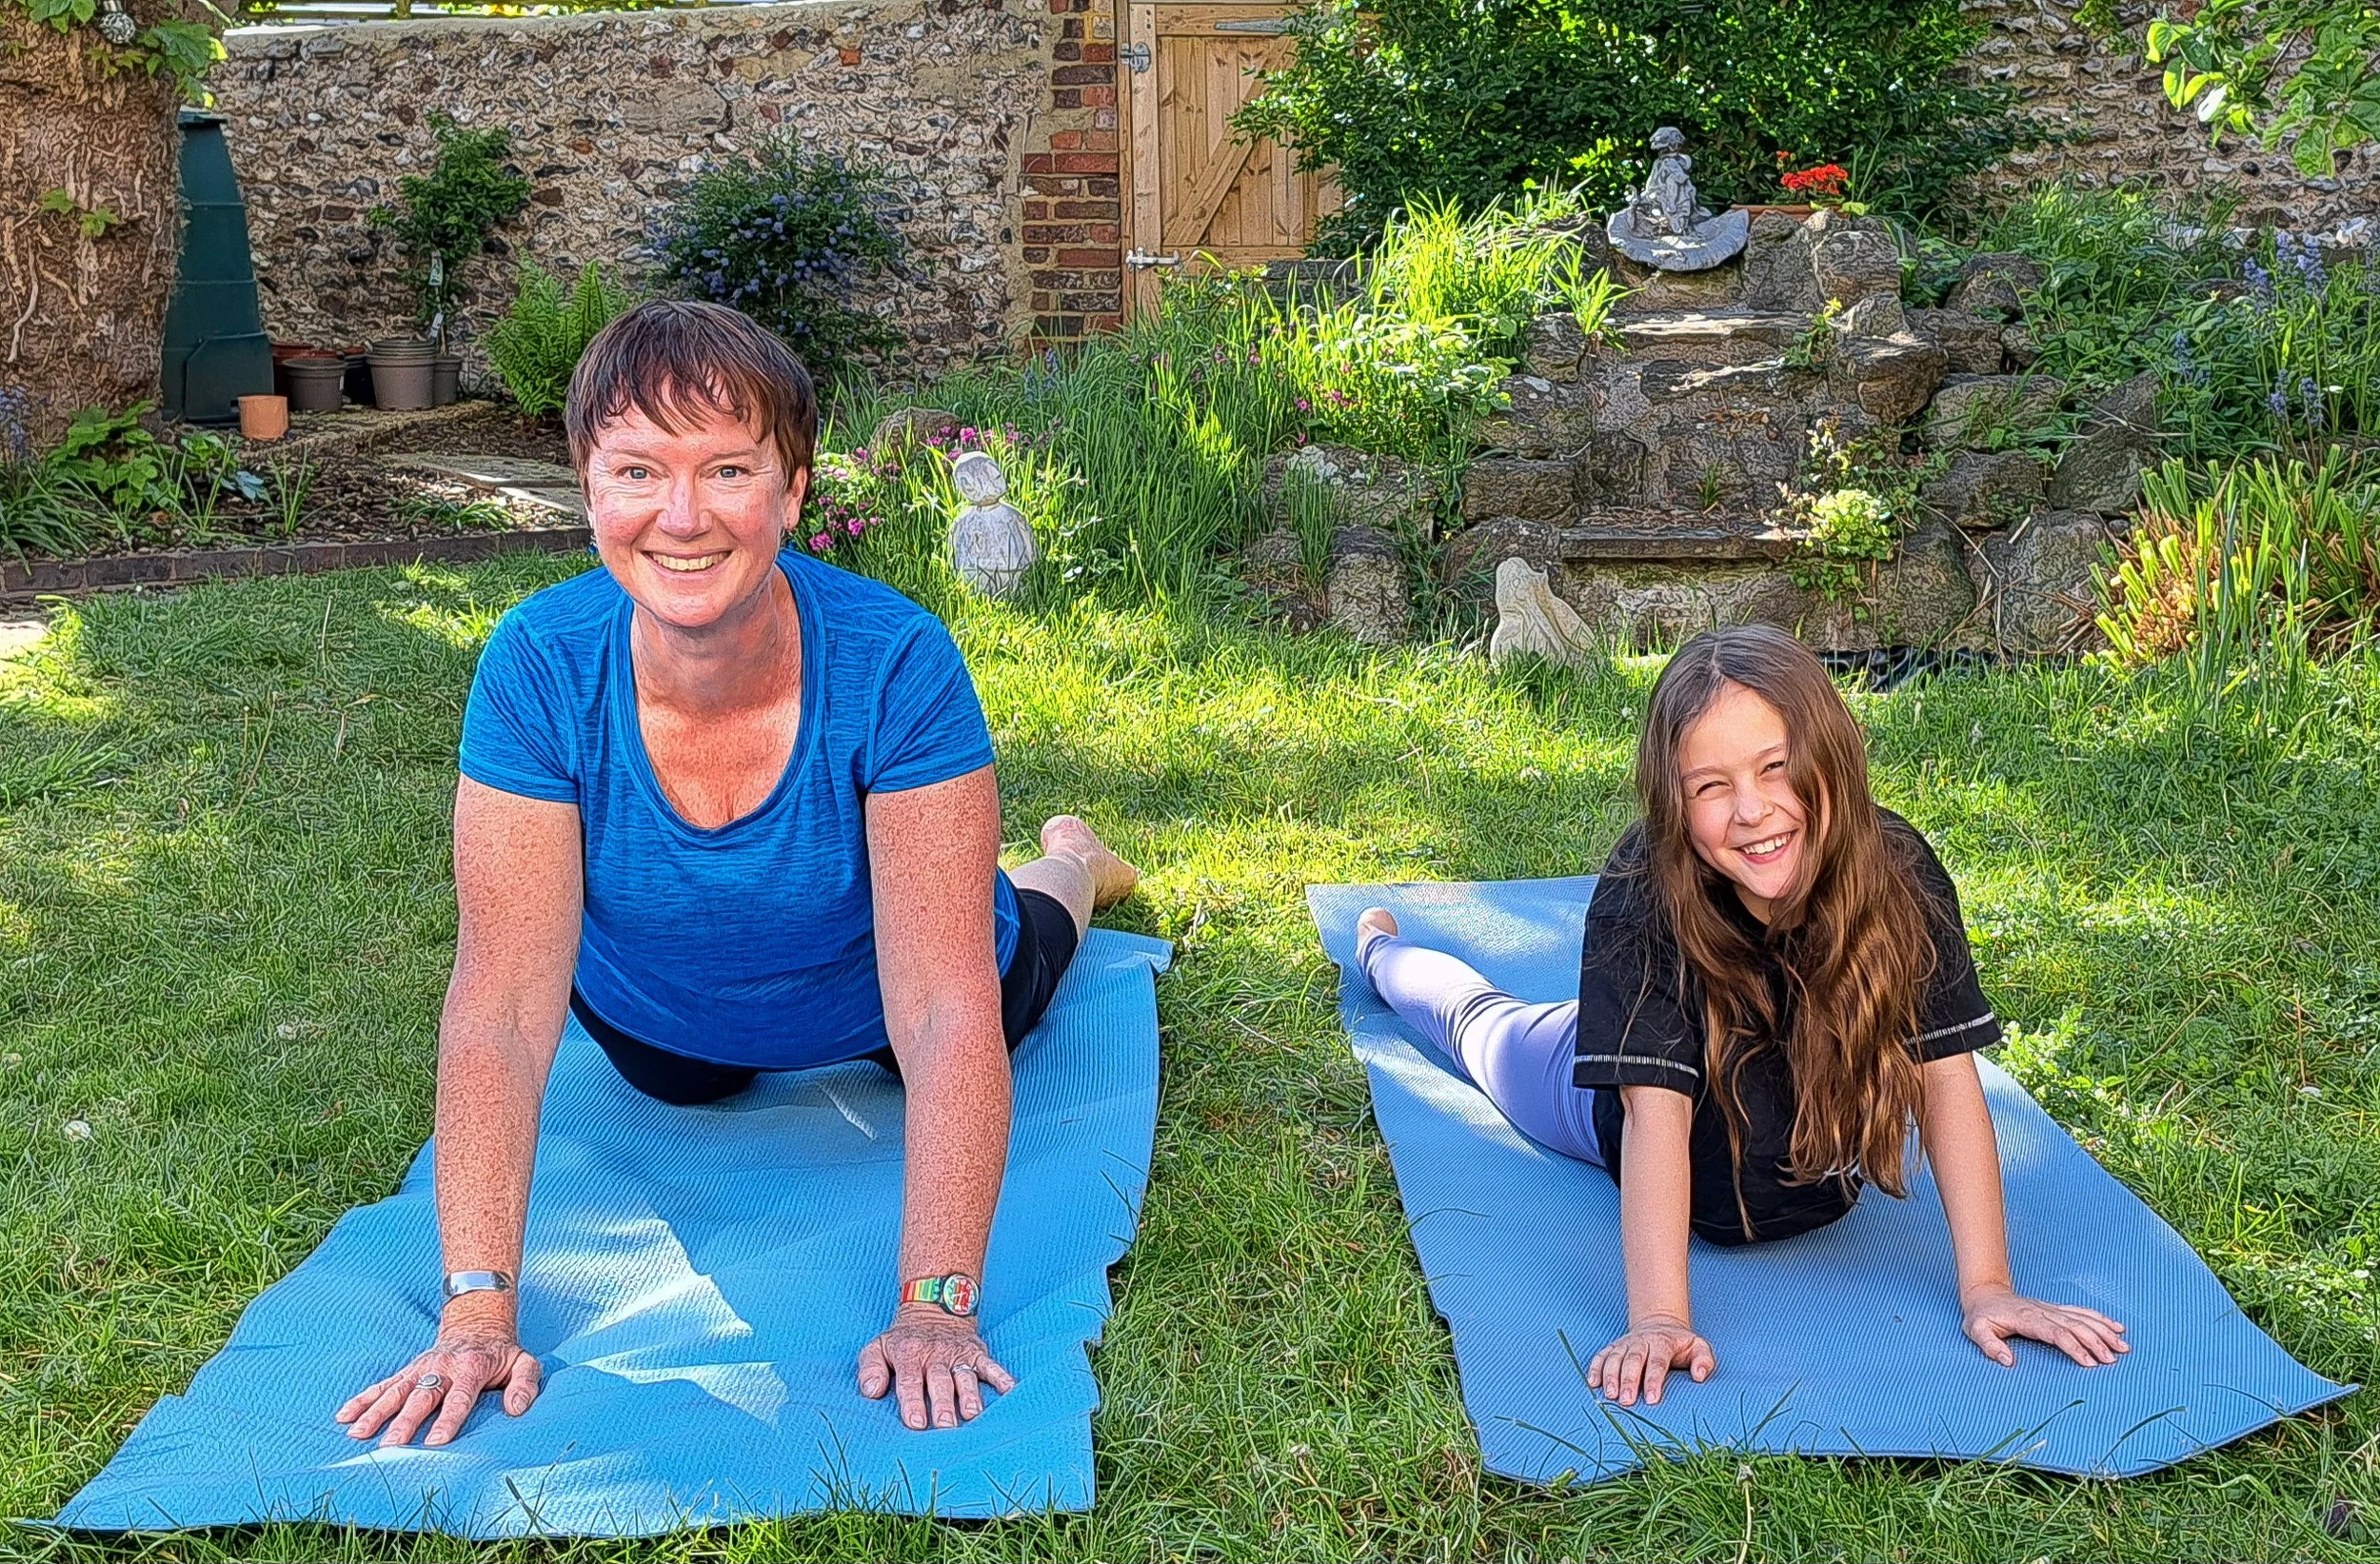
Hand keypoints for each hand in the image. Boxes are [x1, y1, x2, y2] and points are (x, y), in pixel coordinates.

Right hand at [335, 1301, 541, 1447]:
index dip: (449, 1420)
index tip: (437, 1442)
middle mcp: (442, 1368)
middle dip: (406, 1422)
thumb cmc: (501, 1353)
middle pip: (421, 1397)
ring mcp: (421, 1369)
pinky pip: (382, 1385)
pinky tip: (343, 1417)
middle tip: (391, 1446)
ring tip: (357, 1434)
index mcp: (472, 1368)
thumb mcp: (524, 1362)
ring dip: (376, 1412)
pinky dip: (362, 1399)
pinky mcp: (408, 1371)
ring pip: (396, 1391)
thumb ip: (526, 1384)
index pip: (459, 1397)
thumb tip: (517, 1409)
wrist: (478, 1324)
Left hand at [856, 1306, 1016, 1430]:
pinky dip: (1002, 1378)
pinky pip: (991, 1366)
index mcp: (909, 1355)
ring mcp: (958, 1354)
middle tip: (945, 1426)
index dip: (912, 1402)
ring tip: (973, 1414)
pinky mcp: (977, 1353)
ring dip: (970, 1395)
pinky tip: (1010, 1391)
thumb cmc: (903, 1339)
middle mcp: (935, 1356)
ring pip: (965, 1376)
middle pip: (940, 1382)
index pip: (910, 1380)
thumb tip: (871, 1391)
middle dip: (943, 1404)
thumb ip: (869, 1368)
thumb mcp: (877, 1347)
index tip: (916, 1423)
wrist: (933, 1306)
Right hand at [1587, 1314, 1714, 1406]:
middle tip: (1626, 1401)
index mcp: (1662, 1342)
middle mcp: (1641, 1341)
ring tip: (1609, 1395)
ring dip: (1610, 1376)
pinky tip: (1593, 1383)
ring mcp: (1625, 1343)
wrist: (1659, 1324)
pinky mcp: (1613, 1347)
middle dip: (1628, 1380)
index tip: (1652, 1400)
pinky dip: (1595, 1368)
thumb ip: (1704, 1360)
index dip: (1654, 1380)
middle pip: (1633, 1360)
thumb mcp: (1698, 1347)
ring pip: (1615, 1358)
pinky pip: (1601, 1356)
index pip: (1658, 1362)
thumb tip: (1699, 1375)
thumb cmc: (1680, 1344)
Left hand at [1962, 1285, 2128, 1367]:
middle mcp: (2043, 1312)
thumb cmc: (1981, 1316)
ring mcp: (2051, 1309)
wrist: (1985, 1294)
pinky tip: (2117, 1327)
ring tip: (2123, 1346)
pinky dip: (2100, 1318)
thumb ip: (1989, 1345)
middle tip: (2112, 1360)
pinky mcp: (2055, 1308)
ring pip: (2083, 1318)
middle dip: (2096, 1342)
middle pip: (2075, 1326)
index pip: (2056, 1333)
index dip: (2074, 1347)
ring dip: (2104, 1331)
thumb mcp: (1975, 1330)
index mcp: (2027, 1318)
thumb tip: (2007, 1360)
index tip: (2089, 1363)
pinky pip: (2081, 1311)